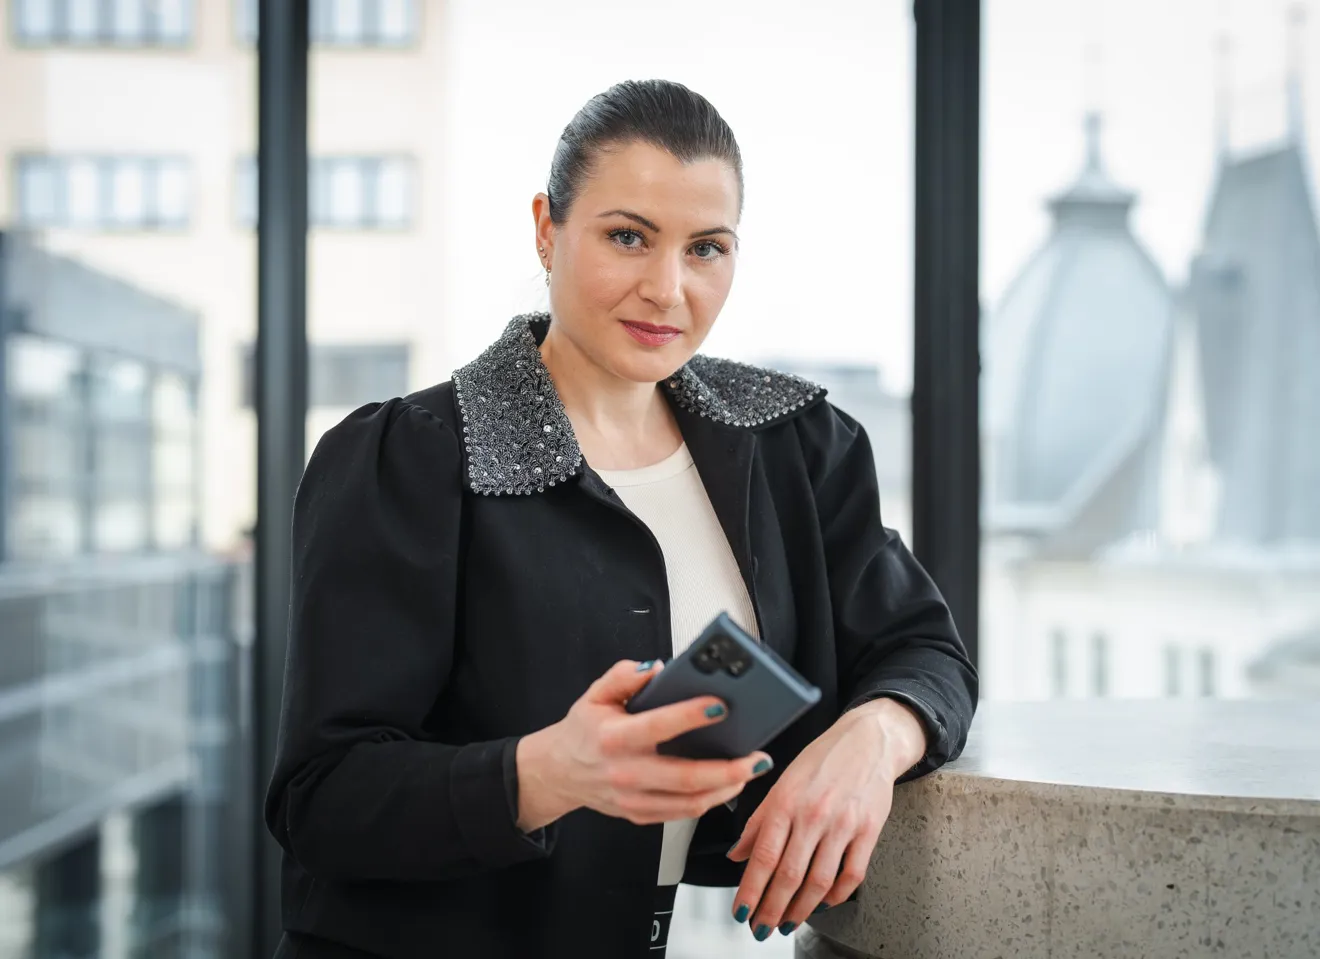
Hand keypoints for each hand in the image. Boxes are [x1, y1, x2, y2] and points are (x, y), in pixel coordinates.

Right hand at [516, 659, 773, 829]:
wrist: (559, 771)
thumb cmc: (584, 730)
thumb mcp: (595, 694)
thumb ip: (623, 675)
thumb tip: (657, 667)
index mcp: (613, 737)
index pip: (658, 726)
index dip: (691, 716)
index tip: (720, 705)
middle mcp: (625, 772)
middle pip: (685, 777)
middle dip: (728, 769)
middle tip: (757, 756)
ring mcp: (632, 799)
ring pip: (689, 802)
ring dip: (727, 789)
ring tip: (751, 770)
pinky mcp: (639, 814)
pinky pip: (681, 813)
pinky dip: (710, 801)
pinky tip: (728, 785)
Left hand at [724, 698, 926, 939]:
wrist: (867, 740)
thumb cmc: (822, 759)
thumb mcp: (781, 783)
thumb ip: (758, 821)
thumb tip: (736, 854)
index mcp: (786, 801)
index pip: (763, 855)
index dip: (750, 889)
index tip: (741, 911)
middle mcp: (813, 814)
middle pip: (789, 875)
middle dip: (772, 908)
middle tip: (762, 927)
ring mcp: (843, 824)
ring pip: (819, 881)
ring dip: (801, 909)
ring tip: (788, 922)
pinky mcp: (869, 831)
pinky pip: (852, 874)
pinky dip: (836, 895)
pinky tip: (823, 903)